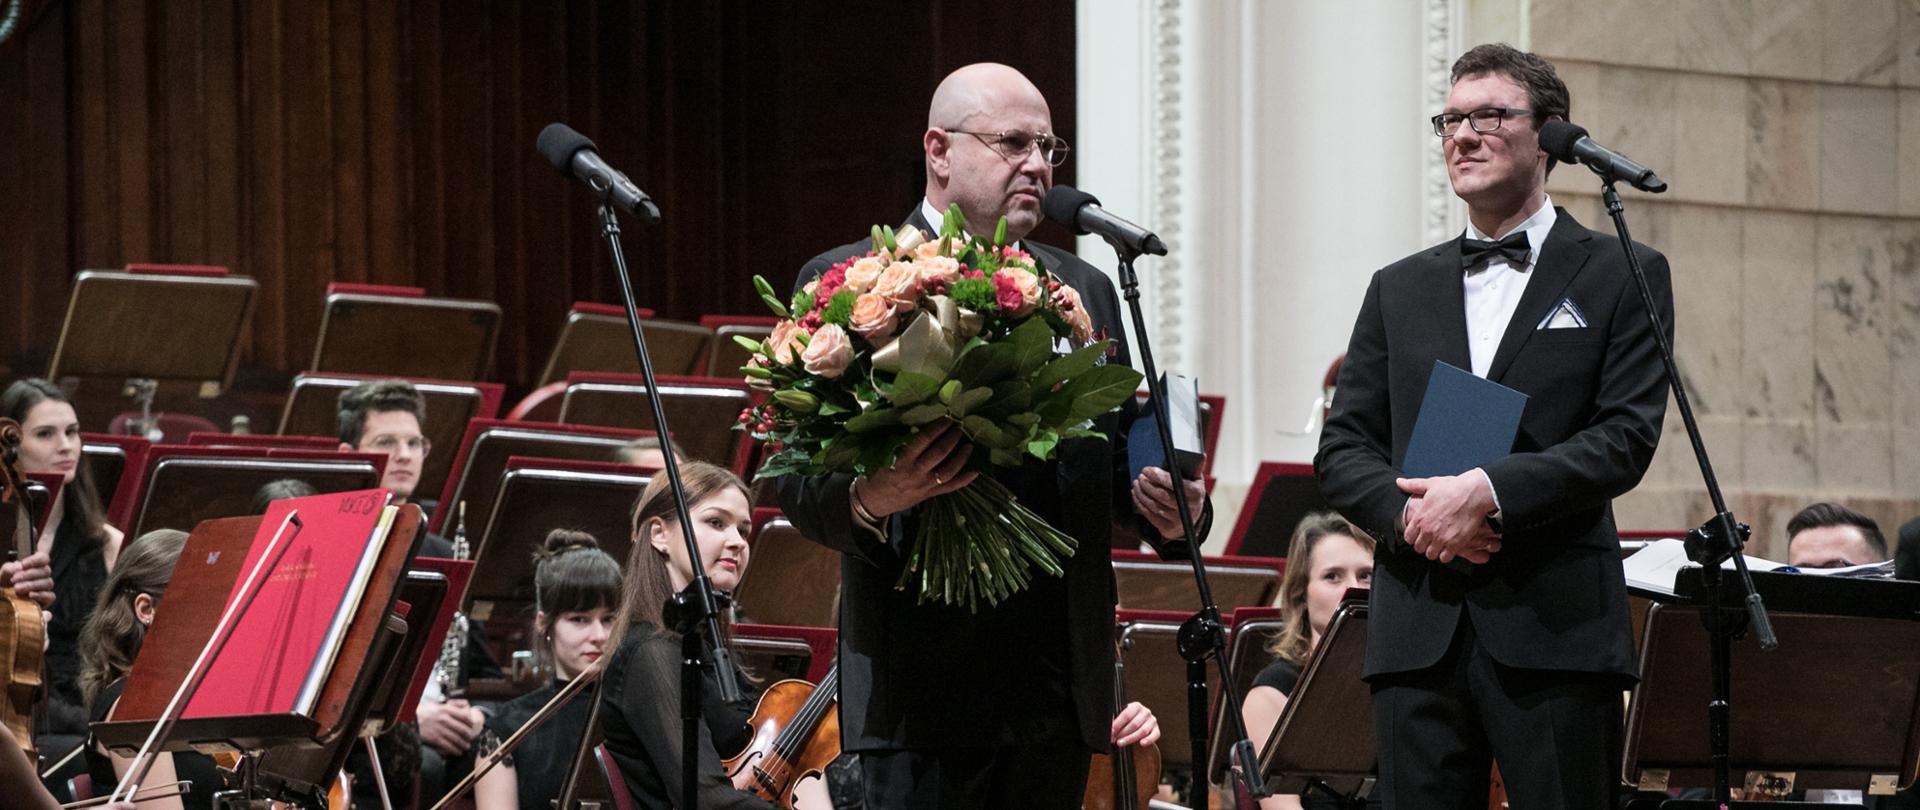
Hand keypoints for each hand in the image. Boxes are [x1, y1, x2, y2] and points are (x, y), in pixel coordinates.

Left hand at [0, 552, 53, 609]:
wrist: (3, 601)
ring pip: (48, 582)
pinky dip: (41, 595)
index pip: (43, 558)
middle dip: (29, 574)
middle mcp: (42, 576)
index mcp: (34, 566)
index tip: (23, 565)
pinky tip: (30, 595)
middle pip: (46, 571)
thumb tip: (19, 567)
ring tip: (17, 589)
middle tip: (14, 579)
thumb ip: (9, 569)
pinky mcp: (46, 600)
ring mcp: (45, 588)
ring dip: (32, 585)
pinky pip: (50, 596)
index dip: (35, 560)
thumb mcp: (3, 575)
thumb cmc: (4, 586)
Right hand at [417, 698, 482, 756]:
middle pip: (463, 729)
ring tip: (466, 747)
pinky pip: (448, 746)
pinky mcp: (435, 739)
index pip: (464, 716)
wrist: (410, 720)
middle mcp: (445, 719)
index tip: (472, 726)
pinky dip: (455, 750)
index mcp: (446, 710)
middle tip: (471, 739)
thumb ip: (453, 705)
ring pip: (457, 739)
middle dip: (469, 736)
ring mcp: (440, 730)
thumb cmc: (424, 713)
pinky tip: (458, 752)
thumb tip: (467, 704)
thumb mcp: (439, 705)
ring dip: (463, 745)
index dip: (470, 723)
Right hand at [856, 421, 976, 516]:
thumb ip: (899, 444)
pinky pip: (950, 488)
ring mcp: (925, 486)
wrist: (874, 502)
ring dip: (961, 457)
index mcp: (902, 461)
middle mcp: (916, 473)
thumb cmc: (877, 475)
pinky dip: (964, 480)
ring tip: (969, 445)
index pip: (923, 440)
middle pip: (939, 453)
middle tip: (959, 427)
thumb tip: (916, 424)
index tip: (946, 418)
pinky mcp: (929, 495)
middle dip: (951, 439)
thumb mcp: (883, 457)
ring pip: (948, 471)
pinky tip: (976, 472)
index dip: (937, 428)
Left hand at [1111, 700, 1160, 747]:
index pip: (1126, 715)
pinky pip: (1154, 735)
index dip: (1118, 724)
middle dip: (1122, 733)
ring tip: (1120, 743)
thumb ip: (1116, 720)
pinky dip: (1149, 740)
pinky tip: (1142, 744)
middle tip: (1113, 740)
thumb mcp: (1121, 717)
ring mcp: (1152, 721)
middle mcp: (1146, 712)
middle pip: (1134, 724)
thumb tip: (1109, 728)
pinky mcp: (1156, 730)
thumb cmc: (1127, 721)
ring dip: (1130, 738)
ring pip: (1142, 731)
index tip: (1111, 732)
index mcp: (1136, 706)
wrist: (1138, 725)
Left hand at [1132, 466, 1204, 539]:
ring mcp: (1177, 520)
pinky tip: (1136, 494)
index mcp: (1196, 493)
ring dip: (1141, 493)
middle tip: (1140, 476)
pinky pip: (1149, 515)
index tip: (1147, 469)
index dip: (1159, 476)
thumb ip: (1195, 468)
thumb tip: (1201, 455)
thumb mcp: (1196, 481)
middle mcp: (1188, 508)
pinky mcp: (1167, 528)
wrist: (1190, 519)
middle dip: (1147, 484)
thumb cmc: (1191, 493)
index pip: (1176, 484)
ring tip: (1137, 483)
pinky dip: (1140, 503)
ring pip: (1154, 505)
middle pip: (1162, 495)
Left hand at [1398, 472, 1501, 563]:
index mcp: (1420, 517)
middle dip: (1423, 545)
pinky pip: (1445, 558)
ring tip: (1440, 546)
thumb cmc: (1453, 488)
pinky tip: (1450, 549)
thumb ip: (1413, 486)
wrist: (1474, 494)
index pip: (1408, 537)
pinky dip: (1446, 555)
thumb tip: (1400, 482)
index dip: (1413, 538)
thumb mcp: (1430, 484)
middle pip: (1419, 548)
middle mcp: (1428, 530)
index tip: (1419, 536)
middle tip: (1430, 542)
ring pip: (1431, 555)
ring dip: (1434, 551)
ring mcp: (1441, 538)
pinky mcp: (1455, 544)